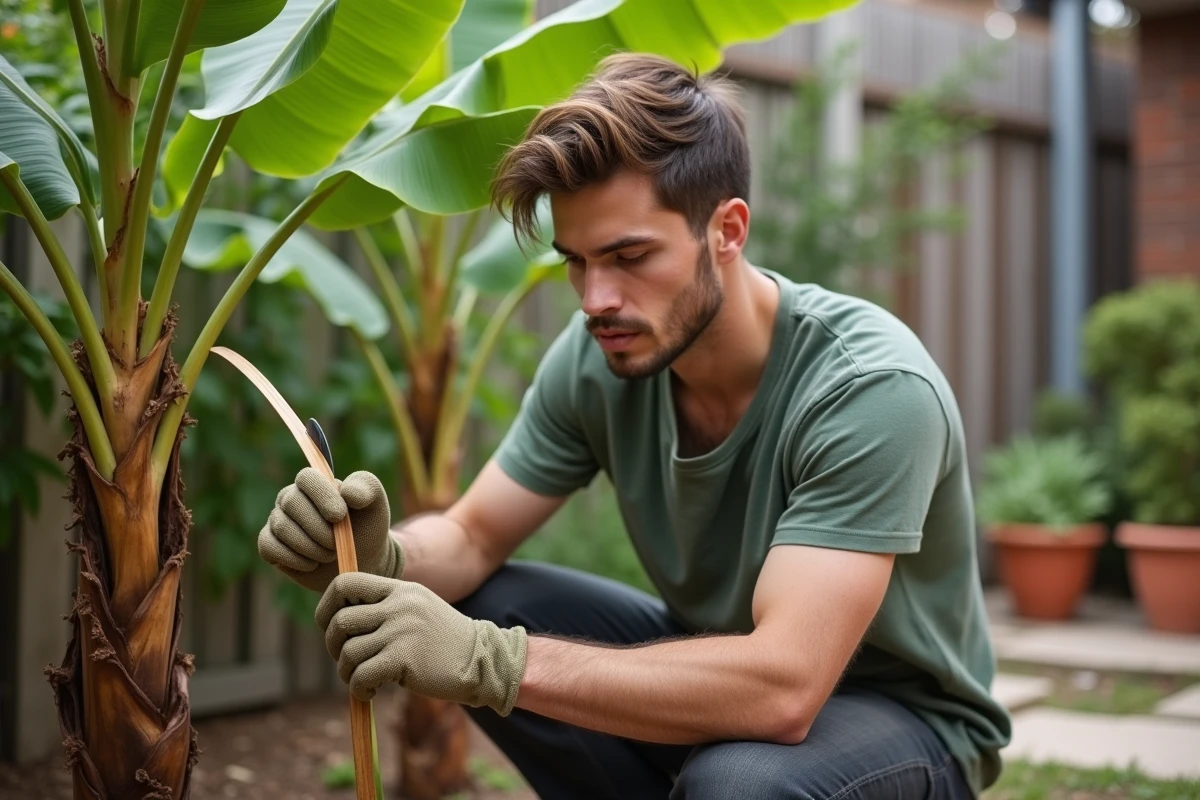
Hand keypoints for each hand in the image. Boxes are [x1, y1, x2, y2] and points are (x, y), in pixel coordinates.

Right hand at [258, 468, 402, 591]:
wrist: (362, 560)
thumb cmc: (368, 527)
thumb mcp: (376, 504)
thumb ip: (366, 488)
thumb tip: (346, 491)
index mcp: (315, 482)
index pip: (306, 477)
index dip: (322, 496)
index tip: (340, 516)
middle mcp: (291, 497)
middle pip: (292, 503)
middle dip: (319, 528)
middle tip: (337, 543)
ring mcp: (277, 520)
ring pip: (282, 528)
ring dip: (311, 547)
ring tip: (330, 554)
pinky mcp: (269, 544)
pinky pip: (269, 547)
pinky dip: (294, 559)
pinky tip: (313, 564)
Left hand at [315, 572, 527, 711]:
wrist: (482, 661)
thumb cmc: (444, 641)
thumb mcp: (417, 608)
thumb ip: (385, 607)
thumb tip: (339, 622)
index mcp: (400, 589)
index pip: (345, 583)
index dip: (326, 606)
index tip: (329, 627)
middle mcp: (399, 605)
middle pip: (340, 621)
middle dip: (333, 647)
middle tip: (347, 661)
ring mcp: (402, 630)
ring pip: (348, 652)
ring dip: (347, 673)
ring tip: (361, 680)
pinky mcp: (404, 658)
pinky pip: (361, 675)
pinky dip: (358, 688)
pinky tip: (370, 692)